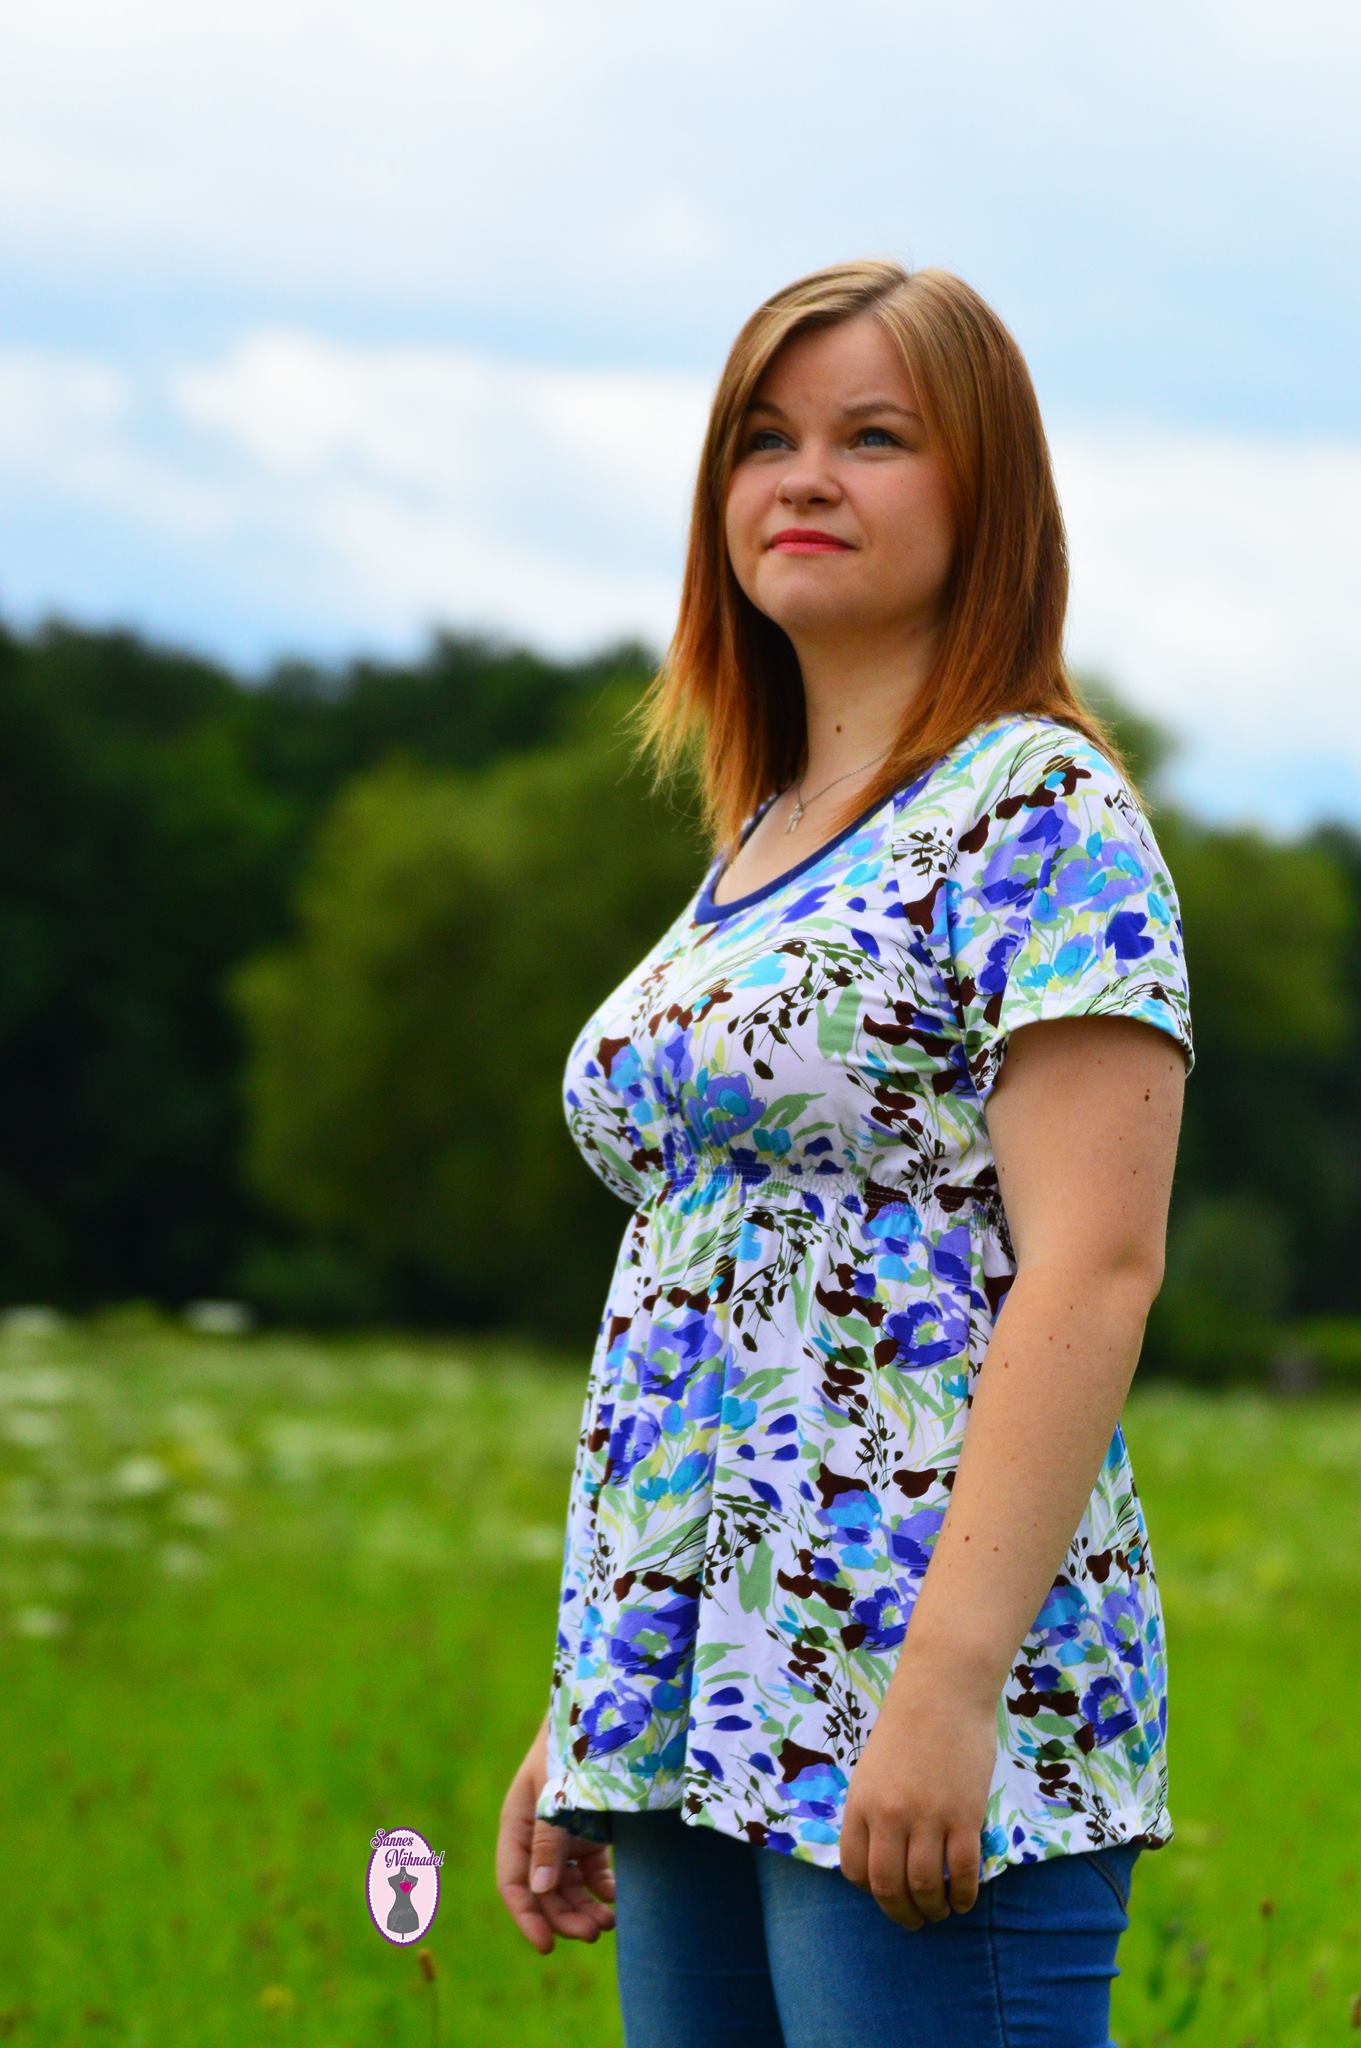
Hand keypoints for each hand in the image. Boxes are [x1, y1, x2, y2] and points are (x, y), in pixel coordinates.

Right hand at [495, 1722, 616, 1955]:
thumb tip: (539, 1891)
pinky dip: (602, 1890)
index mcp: (517, 1824)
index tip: (547, 1945)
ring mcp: (564, 1835)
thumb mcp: (557, 1792)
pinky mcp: (589, 1833)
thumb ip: (548, 1841)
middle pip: (544, 1891)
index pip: (513, 1883)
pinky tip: (615, 1900)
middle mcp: (537, 1835)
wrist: (603, 1713)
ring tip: (608, 1923)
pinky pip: (591, 1873)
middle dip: (565, 1917)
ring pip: (568, 1887)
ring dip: (584, 1909)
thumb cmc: (573, 1746)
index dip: (526, 1917)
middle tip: (594, 1933)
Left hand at [838, 1677, 997, 1929]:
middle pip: (888, 1887)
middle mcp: (888, 1815)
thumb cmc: (908, 1724)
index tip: (886, 1893)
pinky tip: (965, 1900)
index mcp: (860, 1802)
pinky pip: (963, 1872)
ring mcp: (927, 1817)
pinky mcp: (964, 1815)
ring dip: (933, 1910)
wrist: (943, 1689)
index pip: (855, 1869)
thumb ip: (874, 1810)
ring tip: (941, 1912)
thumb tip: (883, 1855)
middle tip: (915, 1921)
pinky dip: (964, 1895)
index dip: (870, 1891)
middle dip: (901, 1914)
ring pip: (926, 1887)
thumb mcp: (874, 1768)